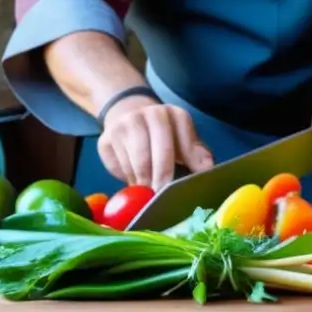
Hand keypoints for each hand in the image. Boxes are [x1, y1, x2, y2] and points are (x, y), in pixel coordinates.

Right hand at [97, 96, 213, 188]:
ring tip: (148, 192)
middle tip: (160, 198)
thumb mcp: (184, 139)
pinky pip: (118, 168)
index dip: (183, 168)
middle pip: (154, 156)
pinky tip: (133, 178)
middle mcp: (148, 115)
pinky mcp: (104, 140)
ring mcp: (123, 126)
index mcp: (174, 114)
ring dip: (142, 183)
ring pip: (134, 165)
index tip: (181, 187)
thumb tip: (207, 168)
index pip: (182, 143)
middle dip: (158, 180)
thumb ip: (196, 154)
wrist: (128, 113)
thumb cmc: (164, 135)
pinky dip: (126, 179)